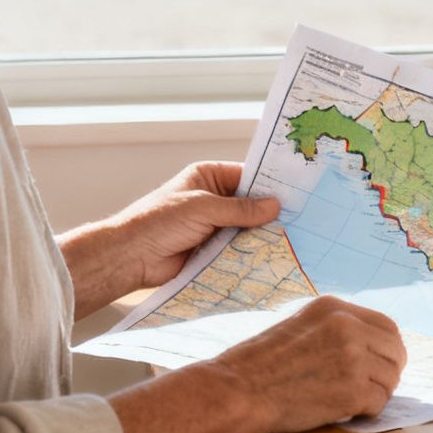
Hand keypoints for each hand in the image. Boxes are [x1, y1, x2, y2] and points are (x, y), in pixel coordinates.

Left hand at [110, 161, 281, 290]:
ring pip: (246, 228)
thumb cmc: (158, 221)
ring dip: (262, 234)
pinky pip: (238, 248)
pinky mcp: (212, 249)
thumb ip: (240, 208)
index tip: (297, 192)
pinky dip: (252, 252)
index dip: (269, 184)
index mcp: (208, 177)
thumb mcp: (203, 207)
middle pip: (249, 203)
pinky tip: (274, 255)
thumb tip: (275, 206)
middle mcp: (212, 199)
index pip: (246, 176)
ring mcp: (213, 225)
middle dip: (269, 212)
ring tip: (295, 238)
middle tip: (302, 219)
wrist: (130, 257)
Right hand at [208, 296, 408, 432]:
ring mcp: (352, 357)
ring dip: (377, 393)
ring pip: (390, 378)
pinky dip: (367, 411)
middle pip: (395, 351)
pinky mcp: (352, 390)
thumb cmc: (256, 366)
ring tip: (351, 401)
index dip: (388, 349)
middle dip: (389, 371)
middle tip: (373, 387)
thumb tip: (368, 346)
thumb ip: (333, 330)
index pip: (386, 326)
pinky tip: (346, 411)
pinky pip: (380, 403)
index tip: (380, 364)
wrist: (235, 392)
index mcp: (333, 307)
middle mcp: (348, 326)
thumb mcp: (298, 327)